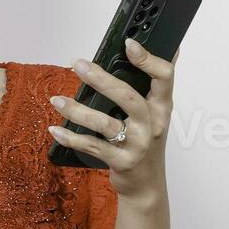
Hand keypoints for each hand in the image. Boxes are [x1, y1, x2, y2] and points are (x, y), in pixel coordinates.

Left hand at [48, 39, 180, 202]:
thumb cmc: (147, 142)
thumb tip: (172, 45)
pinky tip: (56, 129)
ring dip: (78, 111)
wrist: (147, 185)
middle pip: (128, 97)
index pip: (164, 77)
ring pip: (105, 124)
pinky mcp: (121, 162)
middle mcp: (152, 125)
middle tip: (78, 64)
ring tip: (57, 100)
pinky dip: (71, 138)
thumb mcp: (157, 114)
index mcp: (161, 107)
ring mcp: (137, 145)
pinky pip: (92, 147)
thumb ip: (157, 84)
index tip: (129, 43)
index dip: (148, 59)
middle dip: (101, 79)